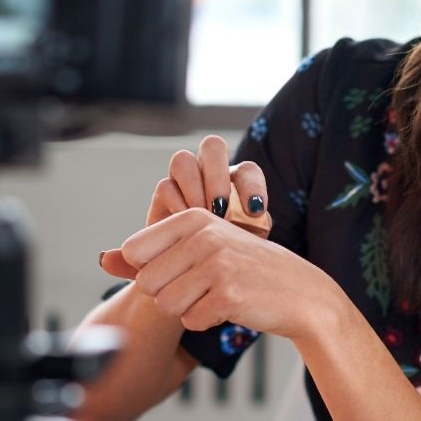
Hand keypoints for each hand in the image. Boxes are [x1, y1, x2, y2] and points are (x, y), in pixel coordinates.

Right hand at [100, 135, 270, 278]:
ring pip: (182, 161)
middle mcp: (209, 174)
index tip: (255, 211)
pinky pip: (165, 187)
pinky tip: (184, 228)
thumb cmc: (227, 258)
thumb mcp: (246, 244)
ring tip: (200, 217)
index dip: (252, 185)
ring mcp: (183, 181)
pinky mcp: (163, 195)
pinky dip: (177, 206)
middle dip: (217, 175)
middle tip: (221, 208)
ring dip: (193, 188)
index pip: (247, 171)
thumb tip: (257, 216)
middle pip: (211, 146)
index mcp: (237, 182)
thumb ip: (254, 229)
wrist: (194, 274)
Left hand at [101, 208, 345, 341]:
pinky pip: (191, 321)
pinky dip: (207, 321)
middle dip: (171, 292)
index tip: (187, 267)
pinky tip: (230, 307)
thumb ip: (149, 255)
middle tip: (205, 285)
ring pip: (167, 304)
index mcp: (194, 218)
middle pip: (148, 281)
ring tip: (217, 295)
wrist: (302, 294)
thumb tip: (104, 259)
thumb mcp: (200, 250)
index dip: (156, 269)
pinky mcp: (227, 294)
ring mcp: (217, 264)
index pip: (136, 251)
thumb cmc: (247, 271)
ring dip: (189, 309)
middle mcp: (204, 235)